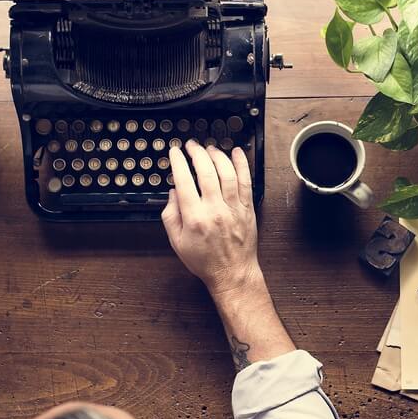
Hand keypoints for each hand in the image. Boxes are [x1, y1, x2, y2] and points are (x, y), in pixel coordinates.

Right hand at [161, 140, 261, 296]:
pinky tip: (236, 153)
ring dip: (217, 155)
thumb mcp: (176, 242)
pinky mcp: (247, 208)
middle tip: (191, 145)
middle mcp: (214, 210)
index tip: (175, 151)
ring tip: (209, 149)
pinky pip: (246, 181)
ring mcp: (233, 208)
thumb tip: (173, 193)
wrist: (232, 273)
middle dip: (196, 153)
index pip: (183, 181)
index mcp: (194, 217)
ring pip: (226, 172)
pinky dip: (242, 164)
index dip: (178, 162)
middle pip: (206, 171)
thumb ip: (170, 215)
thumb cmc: (204, 260)